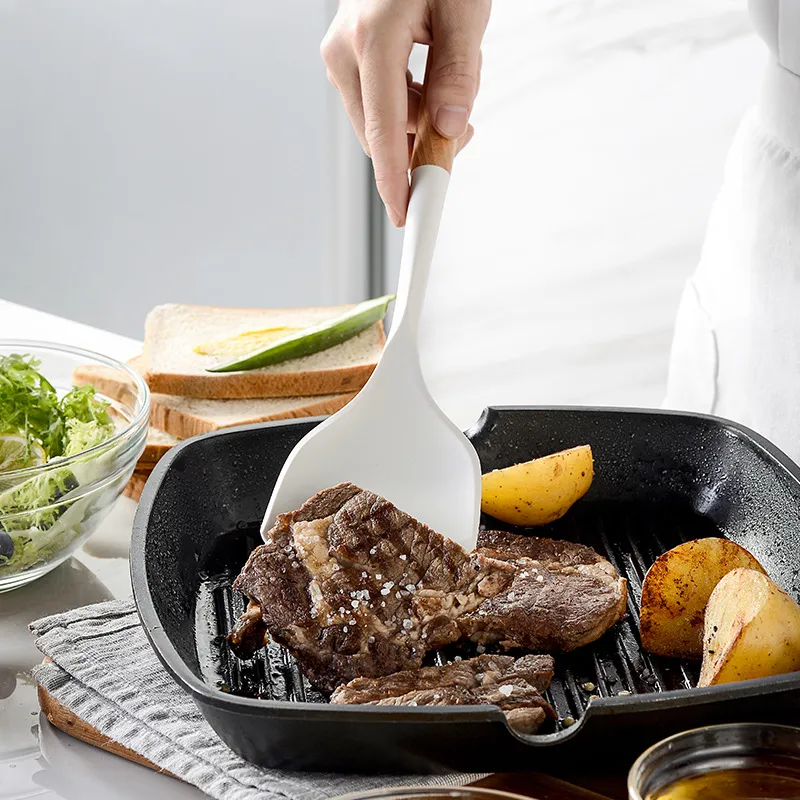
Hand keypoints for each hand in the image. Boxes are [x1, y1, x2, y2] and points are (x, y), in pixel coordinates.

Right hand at [322, 0, 490, 226]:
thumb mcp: (463, 9)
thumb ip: (456, 73)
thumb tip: (449, 130)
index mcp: (372, 39)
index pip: (384, 131)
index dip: (397, 180)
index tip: (407, 216)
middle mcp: (345, 51)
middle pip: (382, 134)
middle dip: (422, 146)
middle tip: (463, 136)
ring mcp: (341, 54)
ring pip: (383, 121)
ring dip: (421, 123)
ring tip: (453, 87)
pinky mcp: (347, 56)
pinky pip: (380, 103)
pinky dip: (410, 107)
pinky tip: (433, 85)